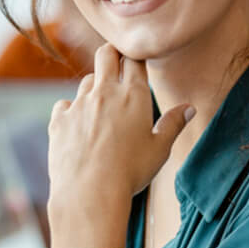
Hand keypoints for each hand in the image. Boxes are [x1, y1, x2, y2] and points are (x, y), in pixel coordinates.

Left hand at [46, 44, 193, 233]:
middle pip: (105, 54)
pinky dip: (72, 110)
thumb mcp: (160, 149)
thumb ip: (173, 124)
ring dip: (95, 87)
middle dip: (112, 54)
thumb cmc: (130, 172)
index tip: (137, 62)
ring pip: (87, 81)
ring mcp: (79, 104)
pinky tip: (79, 125)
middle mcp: (104, 92)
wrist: (90, 193)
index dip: (135, 58)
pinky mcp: (59, 120)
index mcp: (134, 95)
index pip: (134, 60)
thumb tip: (189, 108)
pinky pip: (64, 104)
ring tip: (102, 106)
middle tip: (117, 63)